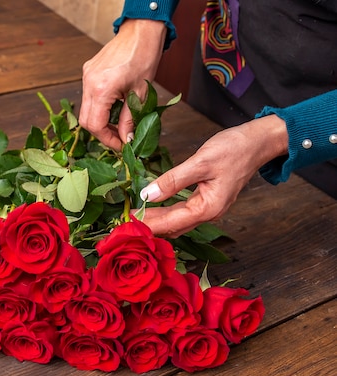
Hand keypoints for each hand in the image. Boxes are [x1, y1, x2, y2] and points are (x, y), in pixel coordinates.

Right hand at [79, 19, 165, 149]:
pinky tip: (114, 106)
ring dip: (100, 120)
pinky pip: (88, 96)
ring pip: (86, 109)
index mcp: (101, 89)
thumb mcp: (140, 94)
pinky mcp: (88, 72)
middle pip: (85, 120)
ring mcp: (86, 76)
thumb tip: (126, 139)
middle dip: (101, 132)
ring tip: (118, 122)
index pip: (95, 125)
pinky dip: (99, 106)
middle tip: (119, 137)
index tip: (121, 144)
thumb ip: (129, 120)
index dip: (108, 139)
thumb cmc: (144, 57)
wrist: (140, 32)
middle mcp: (88, 83)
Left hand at [138, 115, 288, 236]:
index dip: (148, 225)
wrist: (258, 142)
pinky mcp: (207, 200)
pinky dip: (166, 212)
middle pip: (173, 227)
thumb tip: (148, 194)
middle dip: (149, 226)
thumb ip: (172, 180)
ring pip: (177, 221)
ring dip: (156, 220)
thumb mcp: (200, 162)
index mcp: (208, 208)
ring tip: (134, 217)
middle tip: (124, 223)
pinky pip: (182, 212)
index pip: (171, 223)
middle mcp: (209, 213)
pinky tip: (153, 207)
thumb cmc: (234, 149)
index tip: (127, 225)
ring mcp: (209, 208)